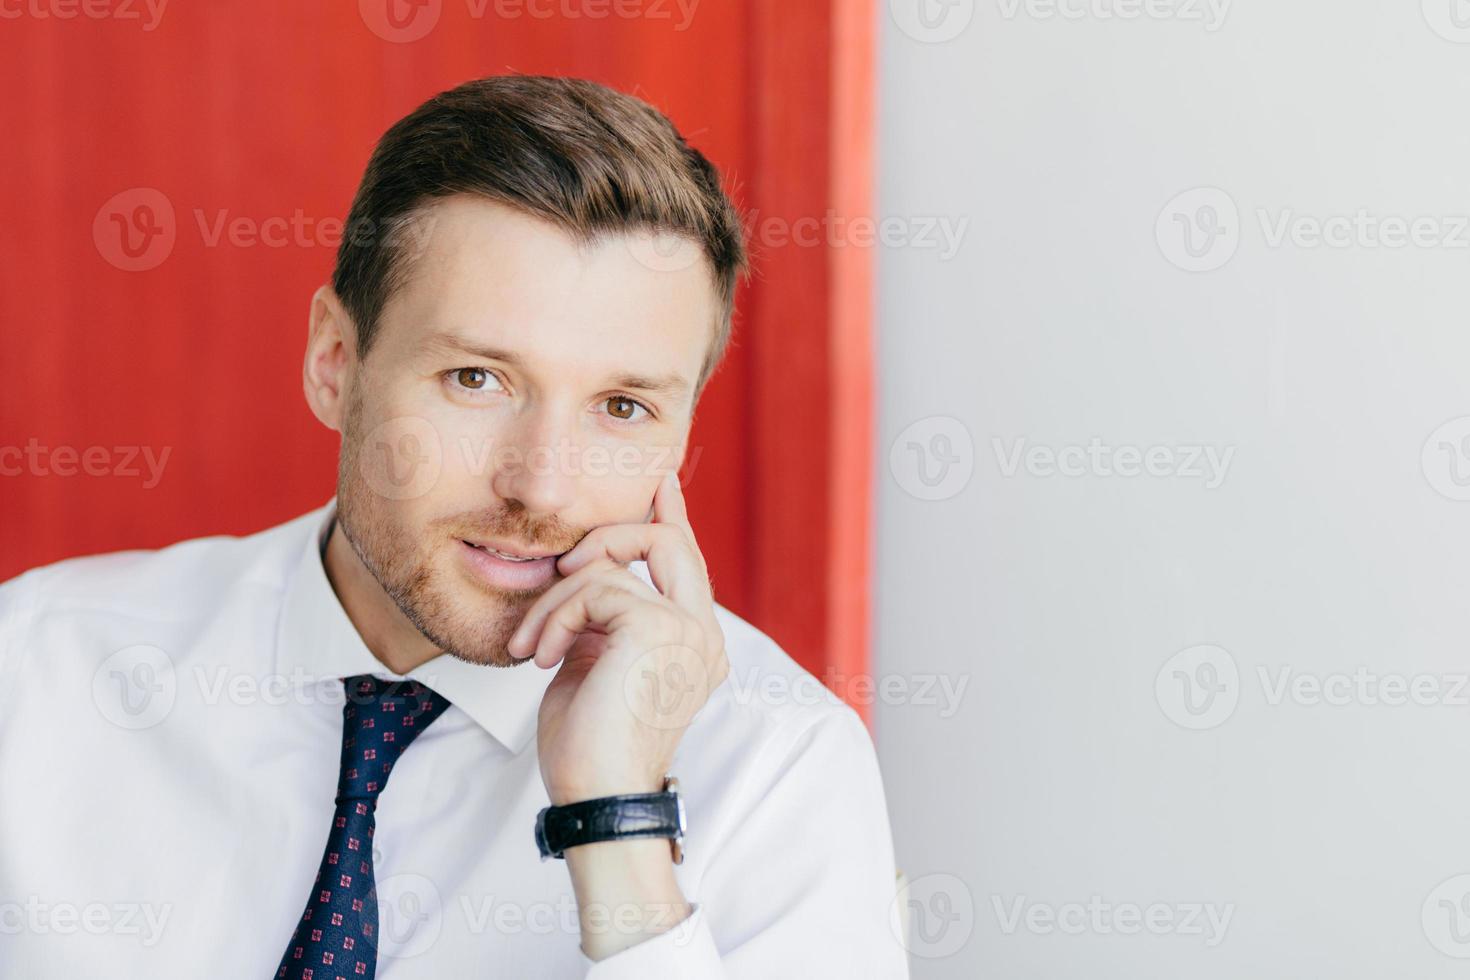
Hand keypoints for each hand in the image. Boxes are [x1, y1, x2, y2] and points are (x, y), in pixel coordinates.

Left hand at [508, 469, 728, 805]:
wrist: (596, 796)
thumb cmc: (589, 746)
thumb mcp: (597, 665)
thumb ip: (607, 618)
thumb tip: (591, 574)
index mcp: (694, 644)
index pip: (687, 564)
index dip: (672, 517)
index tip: (660, 483)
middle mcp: (704, 635)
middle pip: (669, 542)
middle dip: (610, 537)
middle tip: (564, 565)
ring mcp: (689, 630)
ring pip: (615, 564)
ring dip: (557, 600)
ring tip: (532, 645)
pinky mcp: (659, 628)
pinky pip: (595, 587)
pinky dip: (555, 617)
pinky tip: (542, 657)